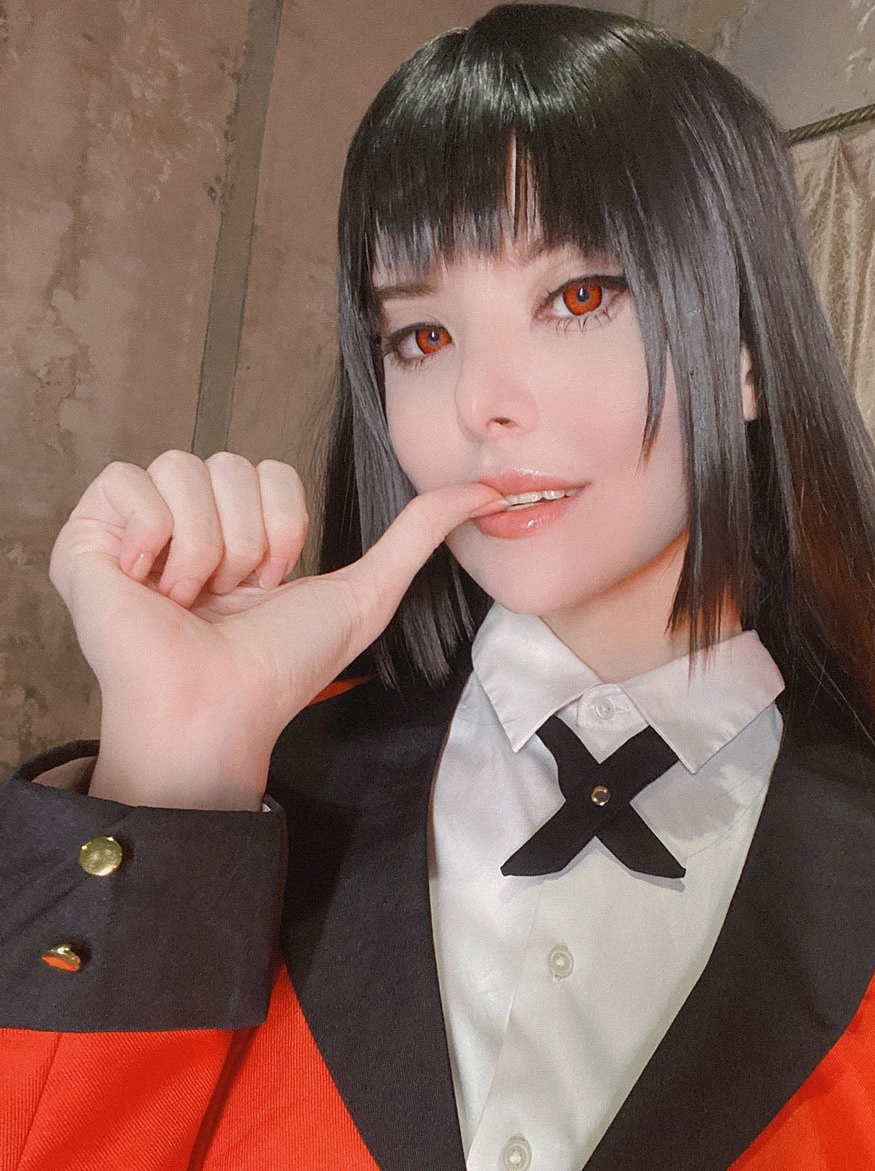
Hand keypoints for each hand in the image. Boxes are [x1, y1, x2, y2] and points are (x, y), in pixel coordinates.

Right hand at [48, 449, 507, 751]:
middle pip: (227, 463)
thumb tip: (491, 489)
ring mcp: (131, 527)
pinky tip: (151, 587)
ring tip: (190, 600)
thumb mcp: (366, 591)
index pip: (267, 471)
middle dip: (246, 541)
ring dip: (206, 550)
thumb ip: (421, 533)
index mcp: (236, 529)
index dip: (281, 529)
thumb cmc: (281, 666)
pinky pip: (130, 483)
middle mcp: (184, 520)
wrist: (220, 708)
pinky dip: (154, 541)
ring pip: (182, 470)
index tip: (268, 588)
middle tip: (228, 598)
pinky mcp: (86, 535)